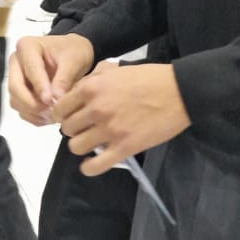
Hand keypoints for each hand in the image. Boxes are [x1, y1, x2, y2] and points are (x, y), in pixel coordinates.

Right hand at [13, 33, 94, 116]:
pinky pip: (21, 109)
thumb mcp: (74, 60)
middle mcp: (16, 62)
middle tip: (50, 112)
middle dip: (32, 104)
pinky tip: (50, 117)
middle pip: (15, 88)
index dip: (39, 87)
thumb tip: (56, 98)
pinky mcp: (20, 93)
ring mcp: (16, 79)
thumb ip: (64, 78)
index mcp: (27, 46)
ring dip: (33, 112)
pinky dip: (34, 117)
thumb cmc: (73, 52)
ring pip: (16, 101)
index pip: (30, 70)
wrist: (73, 54)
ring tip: (54, 115)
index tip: (51, 101)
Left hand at [53, 62, 190, 175]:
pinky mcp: (125, 147)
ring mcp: (110, 130)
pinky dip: (89, 167)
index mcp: (92, 88)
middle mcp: (96, 109)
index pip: (60, 108)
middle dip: (73, 130)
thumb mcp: (115, 71)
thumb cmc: (149, 78)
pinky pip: (95, 165)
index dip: (63, 114)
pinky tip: (92, 163)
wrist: (179, 92)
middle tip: (85, 129)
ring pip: (76, 147)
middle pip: (66, 129)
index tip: (70, 117)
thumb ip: (93, 81)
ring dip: (81, 146)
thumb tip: (75, 93)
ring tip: (91, 142)